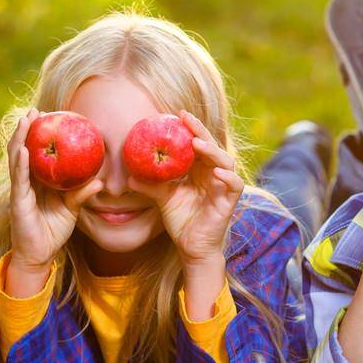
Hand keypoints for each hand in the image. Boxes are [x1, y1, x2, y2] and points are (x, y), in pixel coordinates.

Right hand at [6, 108, 102, 273]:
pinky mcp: (17, 201)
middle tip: (35, 110)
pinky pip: (19, 179)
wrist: (40, 254)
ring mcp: (20, 189)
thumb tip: (101, 182)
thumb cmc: (54, 229)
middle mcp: (26, 181)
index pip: (37, 152)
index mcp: (38, 180)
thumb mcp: (72, 209)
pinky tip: (23, 150)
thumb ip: (82, 194)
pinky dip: (20, 163)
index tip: (47, 115)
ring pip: (17, 158)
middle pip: (23, 149)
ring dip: (20, 138)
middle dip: (27, 129)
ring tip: (26, 120)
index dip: (39, 134)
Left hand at [129, 110, 243, 267]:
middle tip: (185, 118)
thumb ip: (150, 186)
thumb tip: (128, 178)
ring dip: (212, 151)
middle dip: (200, 131)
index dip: (190, 128)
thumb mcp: (163, 199)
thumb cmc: (181, 220)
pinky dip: (228, 177)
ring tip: (197, 143)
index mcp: (199, 169)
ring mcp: (223, 186)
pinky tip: (216, 172)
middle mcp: (213, 174)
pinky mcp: (229, 202)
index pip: (197, 143)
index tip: (176, 115)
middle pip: (211, 146)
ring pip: (225, 161)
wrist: (191, 248)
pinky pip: (235, 185)